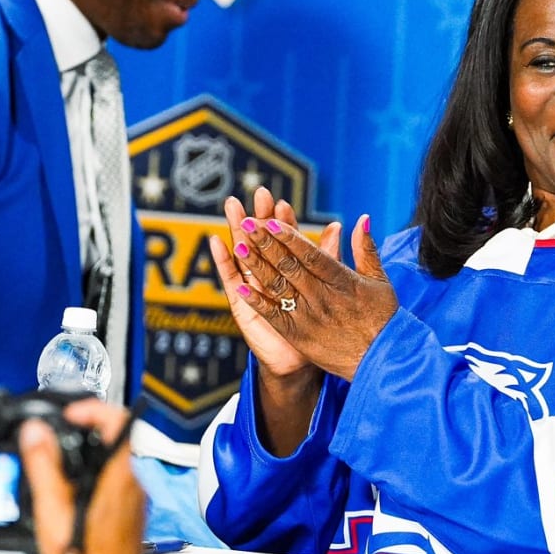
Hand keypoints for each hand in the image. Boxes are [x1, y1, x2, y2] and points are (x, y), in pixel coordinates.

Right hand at [19, 399, 144, 553]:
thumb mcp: (52, 510)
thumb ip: (43, 466)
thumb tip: (35, 431)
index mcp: (120, 475)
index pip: (118, 419)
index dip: (93, 408)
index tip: (71, 413)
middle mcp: (135, 481)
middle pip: (118, 436)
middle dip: (88, 428)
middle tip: (63, 431)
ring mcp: (137, 497)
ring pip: (118, 459)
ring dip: (91, 452)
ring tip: (63, 461)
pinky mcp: (133, 511)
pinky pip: (117, 479)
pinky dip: (97, 474)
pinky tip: (75, 492)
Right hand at [209, 189, 341, 379]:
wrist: (301, 359)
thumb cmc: (315, 321)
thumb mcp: (326, 285)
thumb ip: (328, 255)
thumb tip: (337, 224)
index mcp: (290, 267)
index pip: (286, 238)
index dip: (283, 220)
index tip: (281, 202)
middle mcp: (269, 273)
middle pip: (263, 240)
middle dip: (260, 216)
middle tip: (257, 194)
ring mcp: (254, 286)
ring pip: (245, 253)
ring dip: (238, 230)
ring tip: (233, 208)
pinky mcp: (242, 303)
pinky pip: (231, 280)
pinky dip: (224, 261)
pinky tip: (217, 242)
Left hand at [224, 203, 397, 381]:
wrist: (382, 360)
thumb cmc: (382, 319)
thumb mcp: (380, 280)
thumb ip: (366, 248)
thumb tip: (363, 218)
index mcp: (342, 281)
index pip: (311, 254)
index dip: (291, 237)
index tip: (273, 221)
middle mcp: (322, 297)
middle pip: (289, 266)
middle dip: (266, 243)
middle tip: (247, 223)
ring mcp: (308, 317)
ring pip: (278, 287)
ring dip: (257, 266)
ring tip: (239, 246)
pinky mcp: (299, 336)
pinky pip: (274, 316)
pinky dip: (258, 302)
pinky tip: (241, 288)